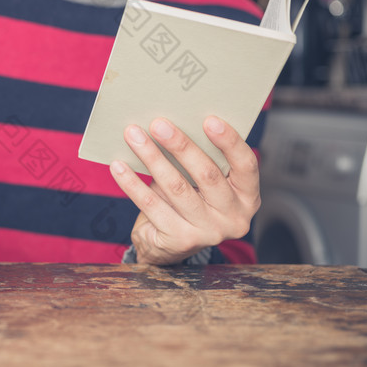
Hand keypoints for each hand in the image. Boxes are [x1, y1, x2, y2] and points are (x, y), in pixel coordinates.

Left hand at [110, 116, 260, 264]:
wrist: (168, 247)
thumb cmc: (188, 200)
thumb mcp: (202, 184)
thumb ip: (199, 159)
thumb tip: (170, 124)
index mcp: (247, 197)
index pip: (246, 166)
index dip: (230, 142)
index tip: (209, 119)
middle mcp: (234, 218)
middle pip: (207, 174)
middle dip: (180, 145)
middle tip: (158, 123)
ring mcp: (208, 232)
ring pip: (176, 187)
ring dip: (152, 157)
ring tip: (133, 136)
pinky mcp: (179, 240)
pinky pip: (151, 205)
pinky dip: (132, 183)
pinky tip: (118, 166)